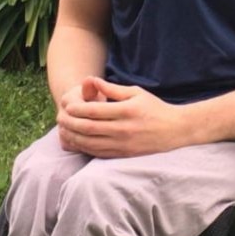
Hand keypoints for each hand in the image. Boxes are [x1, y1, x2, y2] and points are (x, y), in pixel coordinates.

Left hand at [56, 76, 185, 157]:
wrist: (175, 130)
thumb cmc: (155, 108)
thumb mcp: (136, 93)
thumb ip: (112, 89)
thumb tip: (91, 81)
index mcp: (126, 111)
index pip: (94, 111)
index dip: (76, 109)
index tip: (67, 106)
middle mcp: (123, 129)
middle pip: (88, 128)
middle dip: (70, 123)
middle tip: (59, 118)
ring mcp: (123, 144)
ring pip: (90, 143)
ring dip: (73, 137)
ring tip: (63, 131)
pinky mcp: (124, 154)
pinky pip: (98, 153)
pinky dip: (84, 148)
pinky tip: (76, 142)